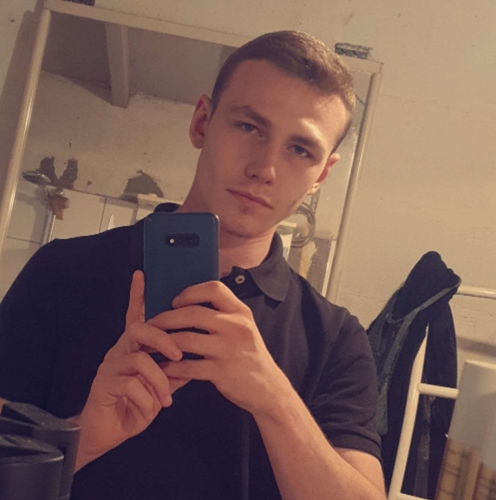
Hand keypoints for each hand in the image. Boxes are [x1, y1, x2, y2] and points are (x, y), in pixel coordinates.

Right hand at [74, 271, 189, 469]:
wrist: (104, 436)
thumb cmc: (131, 408)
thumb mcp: (158, 389)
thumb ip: (174, 372)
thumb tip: (194, 359)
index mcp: (133, 349)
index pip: (135, 316)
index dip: (137, 296)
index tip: (141, 274)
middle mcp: (120, 352)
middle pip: (139, 329)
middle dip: (163, 339)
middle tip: (178, 355)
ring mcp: (110, 367)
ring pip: (139, 358)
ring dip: (158, 379)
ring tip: (165, 396)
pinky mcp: (104, 385)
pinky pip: (130, 384)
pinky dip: (146, 398)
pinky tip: (150, 408)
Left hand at [150, 281, 292, 416]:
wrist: (268, 389)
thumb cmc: (249, 356)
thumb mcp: (244, 328)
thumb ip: (224, 315)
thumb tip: (188, 303)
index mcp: (241, 312)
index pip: (214, 289)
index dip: (190, 292)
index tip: (175, 301)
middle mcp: (237, 327)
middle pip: (192, 313)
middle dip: (166, 318)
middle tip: (151, 324)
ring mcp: (229, 350)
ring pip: (185, 340)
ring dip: (162, 343)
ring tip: (150, 346)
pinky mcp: (221, 373)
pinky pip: (187, 367)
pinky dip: (170, 368)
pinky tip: (162, 368)